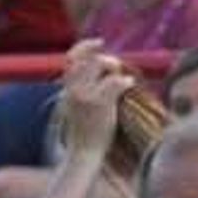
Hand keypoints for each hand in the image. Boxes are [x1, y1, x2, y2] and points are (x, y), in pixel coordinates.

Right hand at [49, 42, 132, 162]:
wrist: (83, 155)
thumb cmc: (83, 136)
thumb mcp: (76, 110)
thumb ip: (82, 91)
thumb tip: (99, 76)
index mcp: (67, 91)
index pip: (71, 59)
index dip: (85, 47)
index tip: (99, 43)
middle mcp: (74, 90)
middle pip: (90, 59)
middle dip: (106, 60)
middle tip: (116, 68)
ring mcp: (86, 96)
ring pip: (101, 65)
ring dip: (115, 69)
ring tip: (124, 81)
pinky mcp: (100, 104)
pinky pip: (115, 81)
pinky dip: (125, 81)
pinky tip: (130, 85)